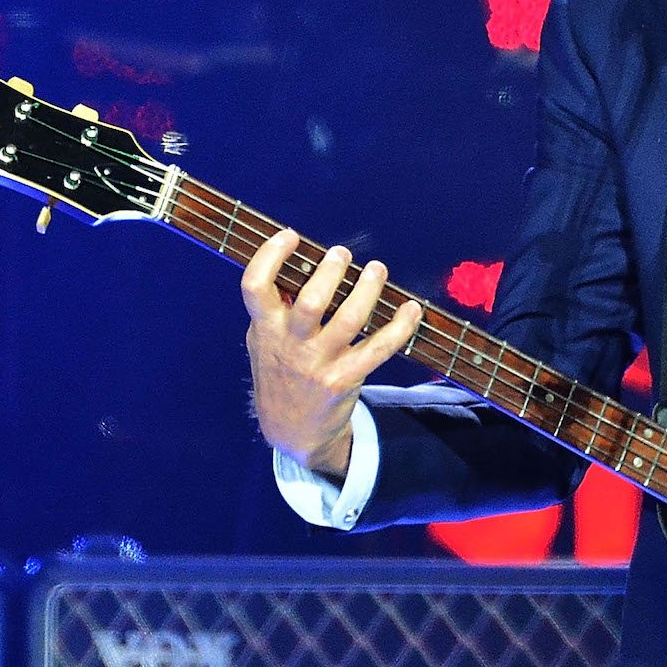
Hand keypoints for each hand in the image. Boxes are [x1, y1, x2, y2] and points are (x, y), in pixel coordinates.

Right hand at [241, 228, 422, 477]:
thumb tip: (297, 262)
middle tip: (342, 254)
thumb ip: (272, 309)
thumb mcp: (264, 342)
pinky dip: (400, 327)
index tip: (290, 236)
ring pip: (349, 319)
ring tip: (376, 269)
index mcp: (265, 329)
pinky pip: (379, 348)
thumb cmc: (280, 372)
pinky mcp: (345, 379)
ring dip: (368, 289)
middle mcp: (290, 345)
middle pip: (311, 300)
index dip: (270, 256)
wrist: (290, 430)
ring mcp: (318, 363)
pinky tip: (411, 308)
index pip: (255, 287)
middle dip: (331, 271)